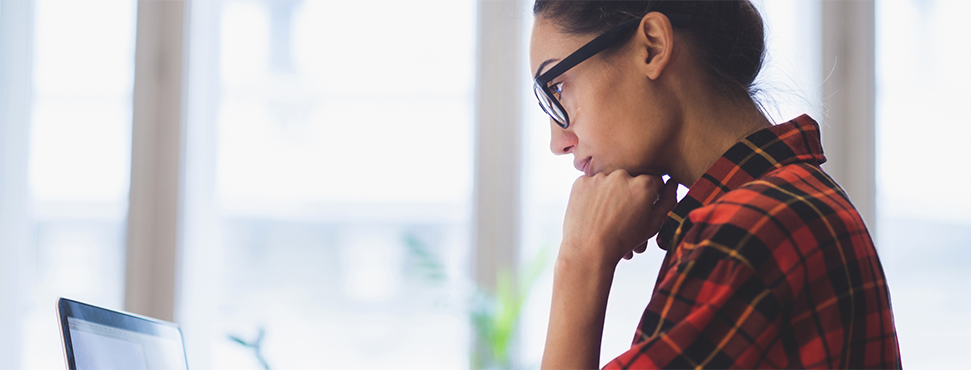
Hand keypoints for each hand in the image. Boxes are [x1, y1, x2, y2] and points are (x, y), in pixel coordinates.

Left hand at [560, 170, 678, 267]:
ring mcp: (599, 177)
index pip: (654, 182)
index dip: (649, 196)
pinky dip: (592, 195)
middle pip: (631, 179)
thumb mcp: (653, 224)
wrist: (589, 251)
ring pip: (610, 180)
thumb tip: (672, 183)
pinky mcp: (581, 182)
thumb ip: (667, 201)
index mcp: (644, 184)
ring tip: (607, 216)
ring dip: (610, 193)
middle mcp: (622, 175)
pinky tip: (593, 212)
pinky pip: (591, 184)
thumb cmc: (623, 241)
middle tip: (622, 215)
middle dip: (629, 194)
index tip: (641, 208)